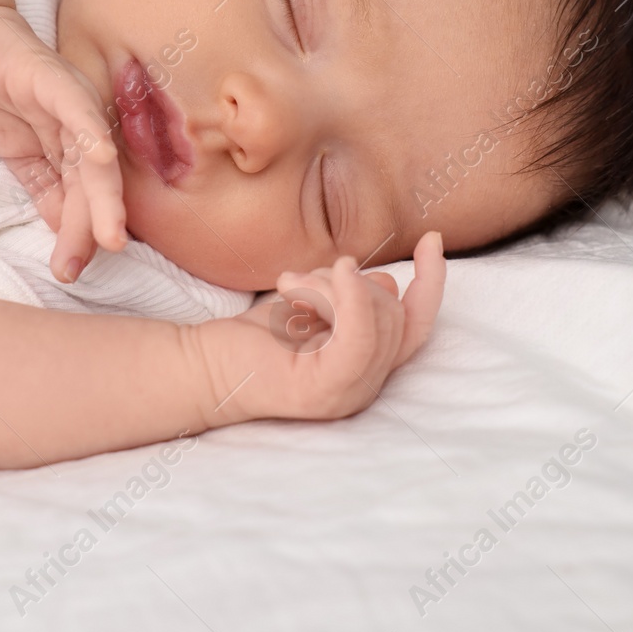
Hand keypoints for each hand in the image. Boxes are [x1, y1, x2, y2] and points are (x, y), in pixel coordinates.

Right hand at [0, 4, 125, 280]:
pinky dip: (90, 133)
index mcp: (80, 146)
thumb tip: (67, 235)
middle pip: (99, 181)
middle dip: (101, 220)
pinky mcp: (53, 77)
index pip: (86, 198)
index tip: (71, 270)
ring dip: (101, 196)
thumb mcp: (21, 158)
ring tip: (106, 235)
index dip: (83, 233)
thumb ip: (46, 192)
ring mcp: (74, 99)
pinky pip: (77, 108)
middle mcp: (86, 124)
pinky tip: (100, 158)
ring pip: (93, 155)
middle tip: (105, 255)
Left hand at [193, 231, 445, 425]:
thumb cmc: (253, 336)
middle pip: (393, 312)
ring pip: (375, 315)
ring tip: (288, 289)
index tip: (432, 238)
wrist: (200, 365)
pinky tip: (328, 277)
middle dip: (349, 279)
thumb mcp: (314, 305)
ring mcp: (347, 393)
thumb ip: (356, 297)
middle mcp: (364, 387)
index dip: (432, 281)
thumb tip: (388, 283)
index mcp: (366, 367)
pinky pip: (360, 336)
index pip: (417, 324)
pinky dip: (348, 298)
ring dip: (329, 285)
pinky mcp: (325, 389)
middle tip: (295, 281)